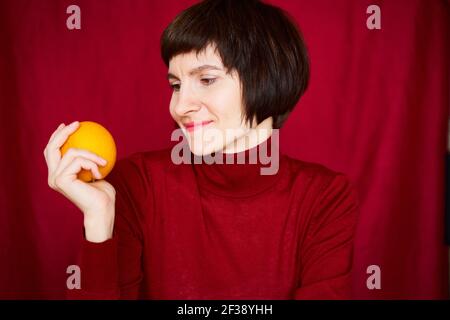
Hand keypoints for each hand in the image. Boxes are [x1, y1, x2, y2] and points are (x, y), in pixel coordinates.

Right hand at [44, 121, 115, 241]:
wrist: (102, 209)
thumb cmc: (103, 194)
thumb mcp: (96, 172)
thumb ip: (90, 161)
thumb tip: (95, 143)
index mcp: (59, 175)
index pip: (51, 152)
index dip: (57, 137)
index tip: (68, 125)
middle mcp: (53, 177)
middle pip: (51, 148)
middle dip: (63, 133)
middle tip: (77, 124)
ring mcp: (55, 178)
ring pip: (72, 152)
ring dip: (92, 155)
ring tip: (103, 161)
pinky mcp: (61, 179)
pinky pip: (79, 160)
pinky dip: (92, 163)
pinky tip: (100, 173)